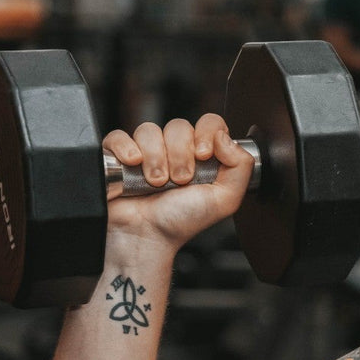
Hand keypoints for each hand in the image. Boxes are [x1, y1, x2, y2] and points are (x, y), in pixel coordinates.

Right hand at [101, 114, 254, 249]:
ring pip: (150, 130)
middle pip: (179, 126)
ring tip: (157, 182)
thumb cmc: (182, 221)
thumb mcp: (225, 199)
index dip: (207, 133)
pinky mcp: (119, 156)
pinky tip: (133, 166)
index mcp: (203, 156)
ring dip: (155, 158)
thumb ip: (241, 167)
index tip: (203, 155)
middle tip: (180, 180)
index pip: (210, 123)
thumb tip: (225, 137)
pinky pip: (119, 136)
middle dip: (180, 154)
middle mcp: (176, 150)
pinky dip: (126, 149)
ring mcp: (147, 151)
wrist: (147, 236)